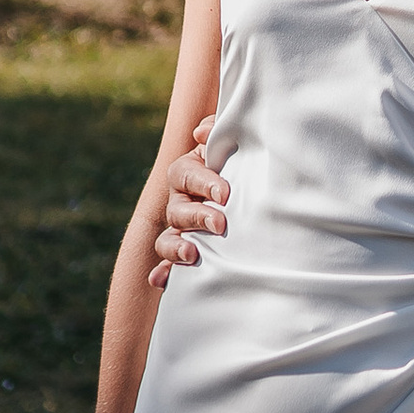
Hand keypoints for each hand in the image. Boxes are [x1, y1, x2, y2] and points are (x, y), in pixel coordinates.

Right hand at [150, 113, 227, 286]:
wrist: (253, 192)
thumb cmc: (241, 161)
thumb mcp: (233, 144)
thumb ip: (219, 131)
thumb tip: (202, 134)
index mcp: (190, 172)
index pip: (185, 174)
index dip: (203, 183)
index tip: (225, 193)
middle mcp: (181, 201)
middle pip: (177, 209)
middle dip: (198, 216)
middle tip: (221, 224)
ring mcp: (181, 229)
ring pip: (167, 238)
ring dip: (176, 247)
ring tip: (192, 254)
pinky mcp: (185, 252)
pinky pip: (167, 264)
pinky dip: (163, 272)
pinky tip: (160, 280)